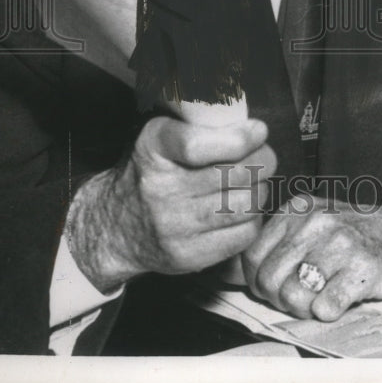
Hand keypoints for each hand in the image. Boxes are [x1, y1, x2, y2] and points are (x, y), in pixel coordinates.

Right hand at [66, 116, 276, 291]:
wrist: (115, 226)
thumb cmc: (152, 171)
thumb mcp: (160, 136)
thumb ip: (197, 125)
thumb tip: (250, 125)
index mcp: (152, 149)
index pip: (198, 145)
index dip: (239, 138)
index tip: (258, 131)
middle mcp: (160, 189)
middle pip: (233, 174)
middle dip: (263, 161)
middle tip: (266, 156)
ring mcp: (173, 227)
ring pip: (244, 205)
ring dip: (261, 189)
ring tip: (256, 182)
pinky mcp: (187, 257)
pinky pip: (242, 235)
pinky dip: (254, 219)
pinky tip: (245, 208)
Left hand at [242, 194, 381, 320]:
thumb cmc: (358, 236)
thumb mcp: (315, 227)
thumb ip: (279, 245)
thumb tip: (235, 276)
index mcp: (298, 208)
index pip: (252, 257)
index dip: (260, 283)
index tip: (280, 288)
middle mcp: (316, 220)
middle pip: (270, 280)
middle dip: (281, 300)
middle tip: (305, 298)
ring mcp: (340, 241)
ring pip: (294, 296)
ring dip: (306, 309)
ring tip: (325, 298)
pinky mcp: (364, 266)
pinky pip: (326, 307)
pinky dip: (331, 312)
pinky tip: (344, 298)